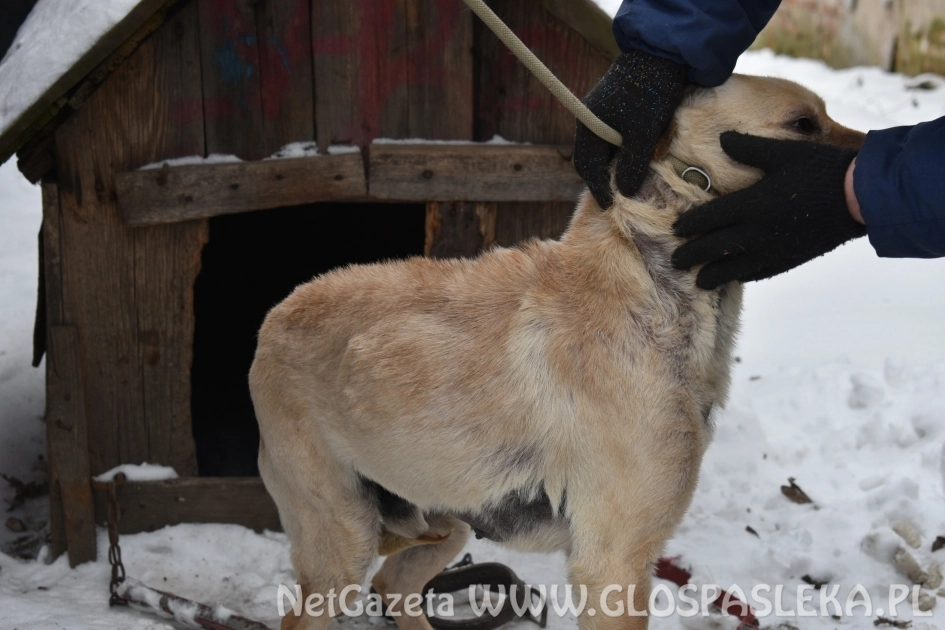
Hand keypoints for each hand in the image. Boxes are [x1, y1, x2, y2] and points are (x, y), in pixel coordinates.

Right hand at [574, 49, 686, 208]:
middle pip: (594, 159)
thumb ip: (633, 163)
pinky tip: (640, 159)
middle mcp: (592, 119)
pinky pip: (618, 137)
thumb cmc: (650, 91)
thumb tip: (625, 192)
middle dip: (606, 178)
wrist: (664, 52)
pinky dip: (626, 151)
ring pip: (607, 148)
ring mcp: (605, 113)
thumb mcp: (643, 131)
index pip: (586, 166)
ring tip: (633, 181)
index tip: (610, 205)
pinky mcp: (620, 108)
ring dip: (618, 165)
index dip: (598, 188)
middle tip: (621, 197)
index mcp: (588, 124)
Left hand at [671, 132, 867, 289]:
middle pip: (715, 248)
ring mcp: (773, 249)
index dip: (690, 226)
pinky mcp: (789, 259)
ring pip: (734, 268)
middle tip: (675, 262)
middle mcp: (757, 231)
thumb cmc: (821, 169)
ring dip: (713, 275)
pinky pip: (760, 273)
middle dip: (692, 256)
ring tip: (698, 281)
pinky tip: (736, 278)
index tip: (675, 230)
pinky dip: (743, 276)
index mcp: (752, 203)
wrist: (859, 198)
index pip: (710, 218)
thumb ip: (750, 148)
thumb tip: (722, 139)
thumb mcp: (784, 152)